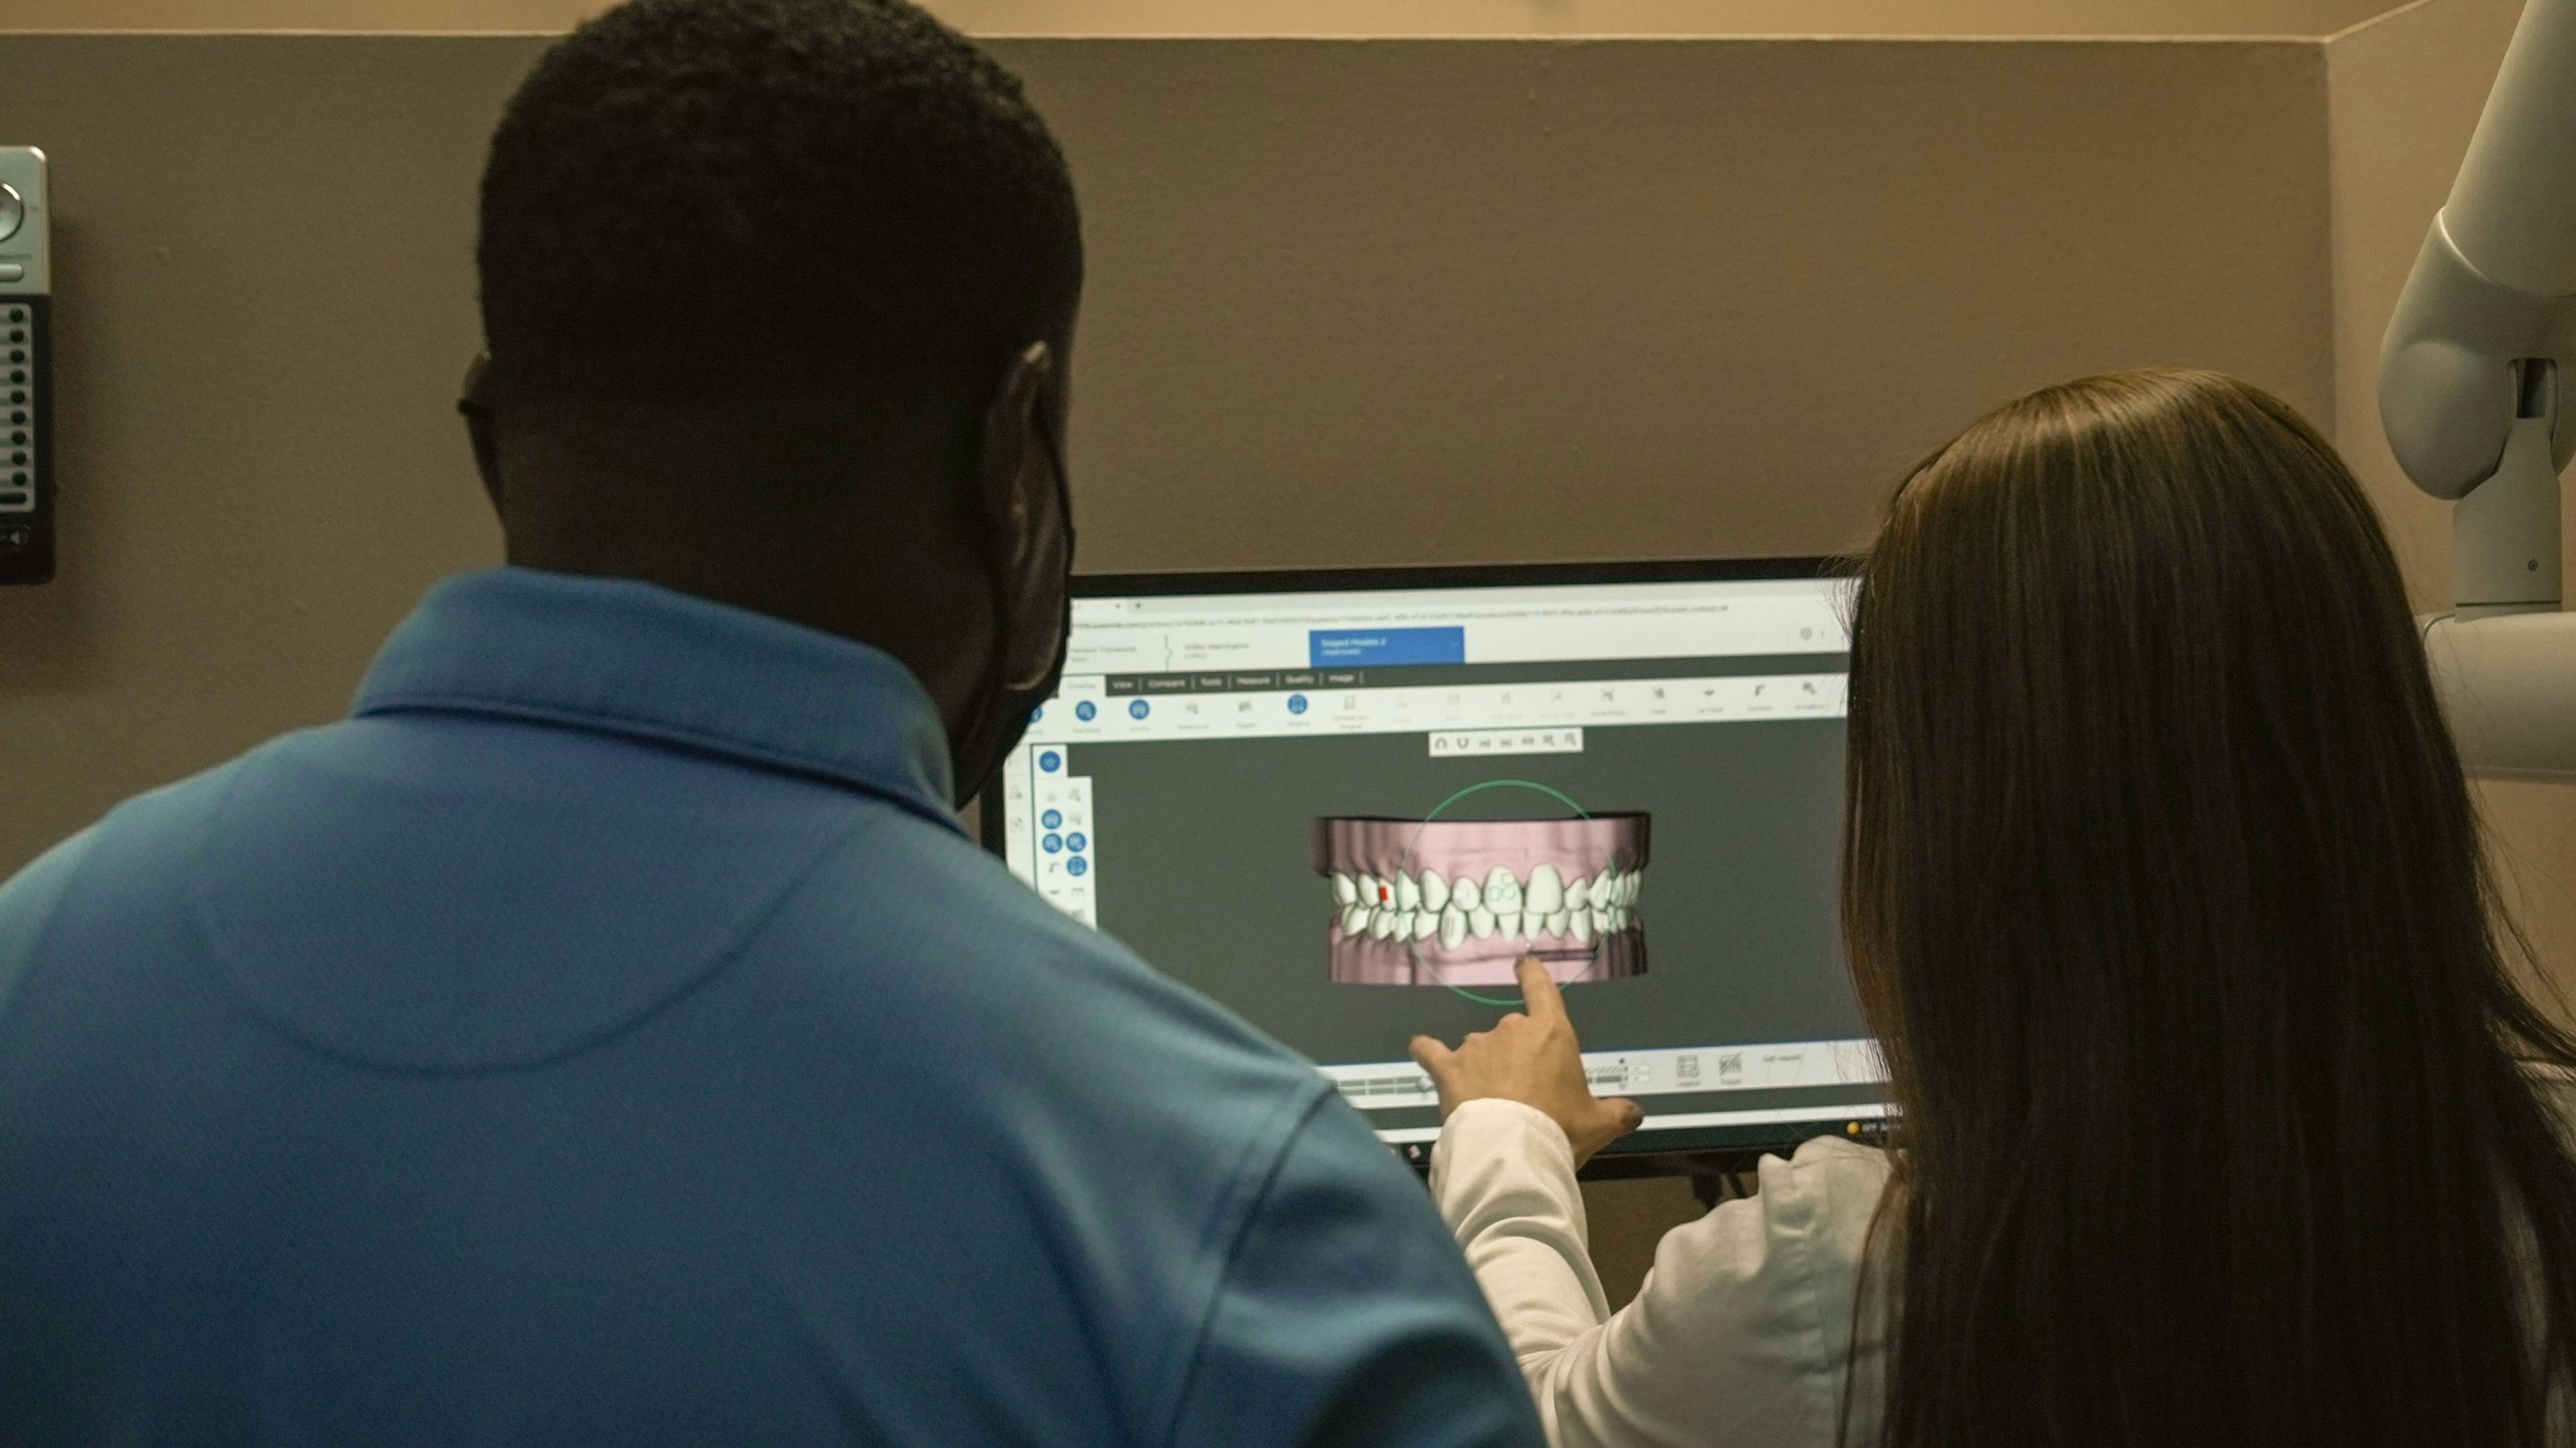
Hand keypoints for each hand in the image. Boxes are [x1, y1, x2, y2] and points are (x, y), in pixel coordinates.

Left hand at [1409, 957, 1643, 1167]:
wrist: (1512, 1151)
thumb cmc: (1559, 1130)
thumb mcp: (1598, 1124)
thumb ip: (1617, 1113)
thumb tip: (1633, 1113)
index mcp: (1551, 1033)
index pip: (1541, 989)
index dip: (1533, 974)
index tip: (1524, 964)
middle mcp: (1512, 1029)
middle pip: (1514, 1031)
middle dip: (1517, 1057)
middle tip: (1525, 1094)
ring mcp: (1477, 1046)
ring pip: (1480, 1048)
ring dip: (1484, 1066)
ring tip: (1491, 1103)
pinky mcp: (1447, 1067)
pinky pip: (1431, 1050)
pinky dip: (1426, 1050)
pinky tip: (1421, 1050)